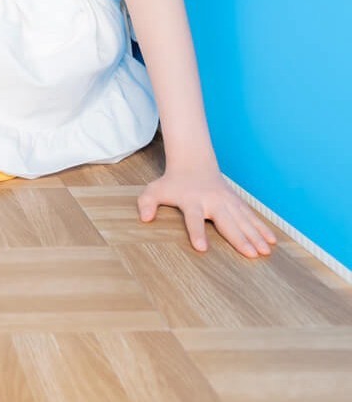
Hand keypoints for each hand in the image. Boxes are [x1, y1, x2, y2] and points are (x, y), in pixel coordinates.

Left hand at [138, 167, 277, 258]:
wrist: (193, 162)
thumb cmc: (173, 182)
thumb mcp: (155, 190)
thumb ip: (147, 202)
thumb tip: (144, 218)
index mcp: (192, 200)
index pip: (193, 218)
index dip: (197, 232)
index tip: (202, 248)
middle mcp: (211, 201)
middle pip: (225, 221)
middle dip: (238, 237)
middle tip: (250, 254)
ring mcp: (226, 201)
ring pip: (242, 219)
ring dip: (254, 235)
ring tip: (264, 252)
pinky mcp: (236, 202)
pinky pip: (250, 216)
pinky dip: (261, 228)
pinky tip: (272, 241)